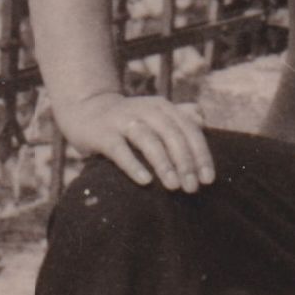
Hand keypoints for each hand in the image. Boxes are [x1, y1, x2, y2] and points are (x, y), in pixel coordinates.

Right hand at [54, 90, 214, 192]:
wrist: (86, 110)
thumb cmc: (129, 121)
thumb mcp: (155, 115)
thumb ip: (179, 117)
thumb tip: (202, 120)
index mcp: (163, 107)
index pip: (189, 129)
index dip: (201, 154)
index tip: (208, 179)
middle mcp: (146, 110)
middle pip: (172, 134)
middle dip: (185, 162)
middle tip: (192, 188)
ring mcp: (123, 120)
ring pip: (148, 140)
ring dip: (163, 163)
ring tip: (173, 186)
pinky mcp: (103, 133)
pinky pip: (120, 150)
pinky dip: (133, 164)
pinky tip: (145, 181)